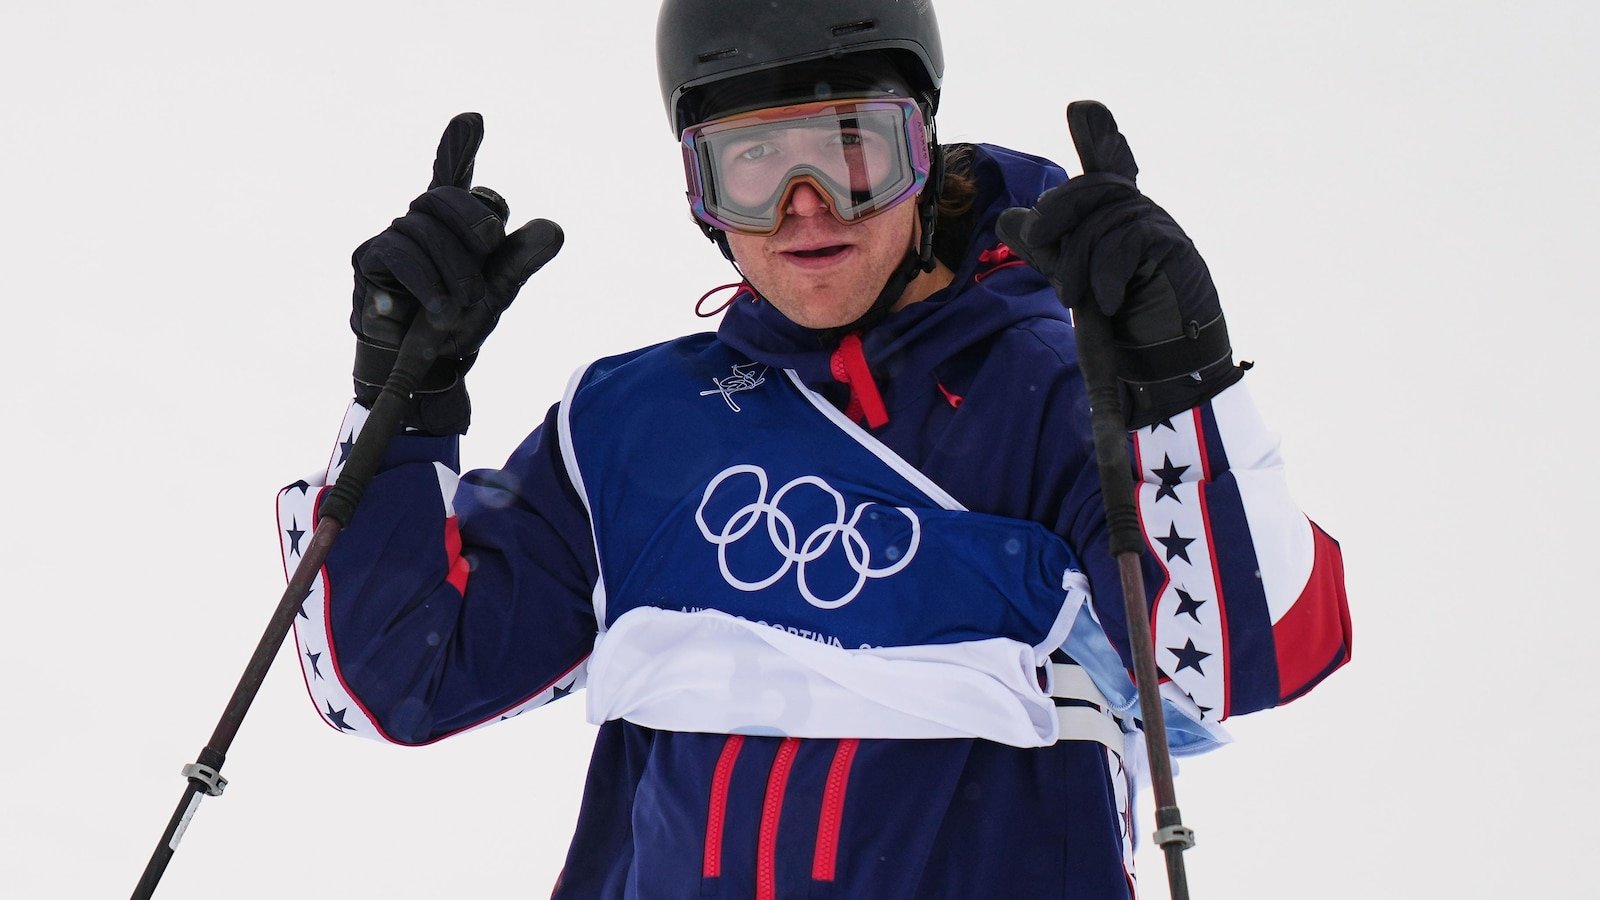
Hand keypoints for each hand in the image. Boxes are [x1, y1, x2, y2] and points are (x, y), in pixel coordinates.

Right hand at [350, 112, 562, 433]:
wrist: (425, 366)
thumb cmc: (460, 321)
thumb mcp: (499, 289)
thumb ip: (523, 257)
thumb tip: (555, 228)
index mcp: (455, 222)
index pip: (457, 176)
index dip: (459, 146)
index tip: (473, 119)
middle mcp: (422, 220)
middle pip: (446, 196)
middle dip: (474, 221)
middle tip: (492, 248)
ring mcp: (393, 236)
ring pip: (426, 230)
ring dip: (454, 270)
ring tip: (464, 306)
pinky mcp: (370, 260)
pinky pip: (402, 255)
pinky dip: (428, 283)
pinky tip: (441, 309)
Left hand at [995, 101, 1241, 426]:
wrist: (1163, 370)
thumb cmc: (1123, 330)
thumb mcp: (1075, 282)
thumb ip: (1048, 249)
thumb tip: (1009, 218)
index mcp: (1119, 221)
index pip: (1110, 167)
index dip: (1099, 136)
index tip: (1082, 109)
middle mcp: (1143, 217)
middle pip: (1095, 188)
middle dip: (1057, 210)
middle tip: (1036, 240)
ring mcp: (1162, 230)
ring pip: (1105, 218)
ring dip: (1079, 259)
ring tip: (1075, 296)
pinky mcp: (1175, 250)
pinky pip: (1129, 241)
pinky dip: (1108, 273)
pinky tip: (1109, 301)